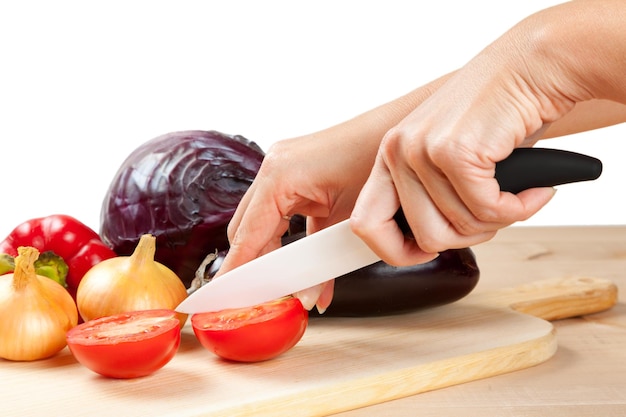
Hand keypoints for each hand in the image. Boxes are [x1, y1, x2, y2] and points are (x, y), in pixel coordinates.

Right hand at [218, 129, 378, 310]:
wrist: (403, 127)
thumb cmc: (379, 161)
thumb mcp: (348, 219)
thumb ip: (322, 262)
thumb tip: (308, 298)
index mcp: (278, 176)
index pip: (246, 236)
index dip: (235, 271)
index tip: (225, 299)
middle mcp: (274, 167)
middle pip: (246, 229)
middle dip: (252, 265)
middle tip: (256, 298)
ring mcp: (283, 166)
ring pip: (262, 221)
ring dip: (271, 253)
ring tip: (280, 285)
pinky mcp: (298, 171)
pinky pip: (282, 211)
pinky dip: (289, 238)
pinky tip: (303, 266)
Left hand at [351, 0, 624, 265]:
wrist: (532, 66)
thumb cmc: (496, 115)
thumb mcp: (447, 156)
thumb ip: (430, 195)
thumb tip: (426, 245)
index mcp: (390, 155)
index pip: (366, 223)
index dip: (396, 251)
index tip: (427, 251)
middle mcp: (398, 150)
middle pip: (424, 237)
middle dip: (466, 238)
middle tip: (491, 217)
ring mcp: (423, 150)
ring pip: (457, 229)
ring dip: (496, 222)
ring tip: (514, 196)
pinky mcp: (456, 151)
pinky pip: (488, 212)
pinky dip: (518, 210)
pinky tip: (532, 192)